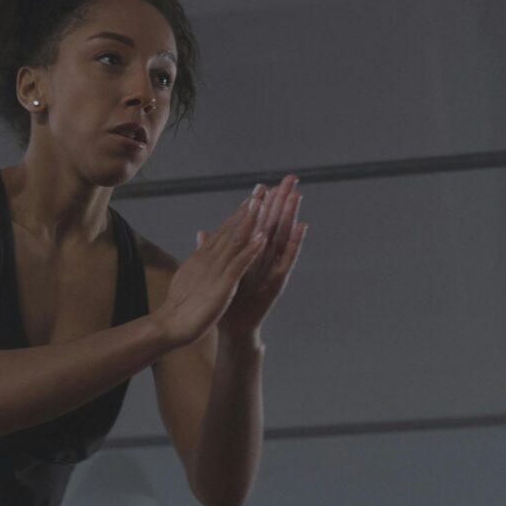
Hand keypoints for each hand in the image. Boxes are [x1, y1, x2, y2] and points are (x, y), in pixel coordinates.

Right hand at [156, 186, 270, 349]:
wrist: (169, 324)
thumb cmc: (179, 304)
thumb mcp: (189, 274)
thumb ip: (198, 255)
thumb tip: (201, 237)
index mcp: (204, 256)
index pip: (224, 230)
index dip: (239, 213)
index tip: (252, 197)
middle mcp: (210, 258)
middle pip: (231, 228)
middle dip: (247, 208)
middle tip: (262, 189)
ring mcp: (216, 270)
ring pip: (235, 240)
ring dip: (250, 221)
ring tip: (263, 202)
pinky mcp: (222, 285)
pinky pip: (238, 265)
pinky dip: (250, 251)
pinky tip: (262, 239)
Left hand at [217, 176, 303, 339]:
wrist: (233, 327)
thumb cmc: (226, 300)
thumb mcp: (218, 271)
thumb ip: (214, 250)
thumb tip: (203, 232)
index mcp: (250, 254)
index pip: (257, 223)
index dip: (262, 203)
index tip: (266, 182)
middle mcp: (264, 258)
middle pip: (274, 224)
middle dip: (282, 201)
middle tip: (291, 178)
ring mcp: (272, 268)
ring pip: (282, 236)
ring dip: (290, 215)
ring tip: (297, 194)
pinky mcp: (277, 281)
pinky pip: (287, 259)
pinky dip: (295, 243)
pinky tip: (302, 226)